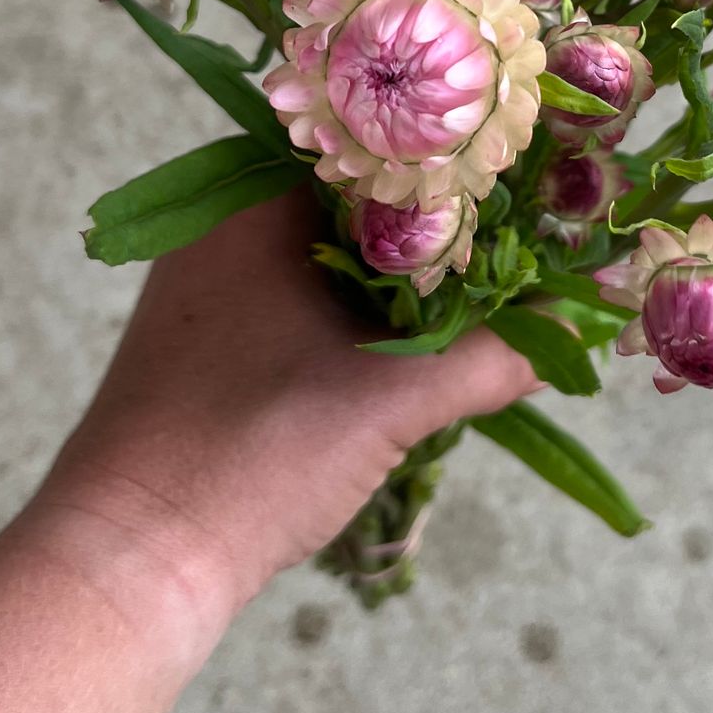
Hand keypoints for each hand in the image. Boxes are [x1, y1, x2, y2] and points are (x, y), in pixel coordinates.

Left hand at [27, 191, 536, 650]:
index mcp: (249, 209)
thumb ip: (493, 355)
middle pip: (355, 203)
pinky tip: (418, 348)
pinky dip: (362, 319)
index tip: (525, 176)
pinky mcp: (214, 350)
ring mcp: (212, 294)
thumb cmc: (248, 456)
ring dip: (402, 280)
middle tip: (523, 236)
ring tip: (488, 289)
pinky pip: (304, 305)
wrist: (130, 565)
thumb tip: (582, 324)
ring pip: (331, 259)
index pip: (370, 147)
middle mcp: (223, 234)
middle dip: (437, 226)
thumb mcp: (389, 402)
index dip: (452, 161)